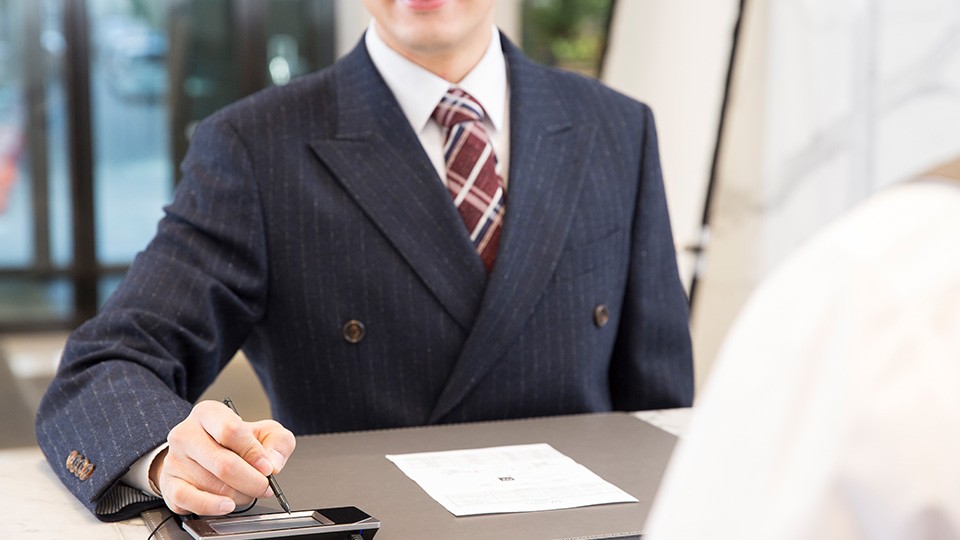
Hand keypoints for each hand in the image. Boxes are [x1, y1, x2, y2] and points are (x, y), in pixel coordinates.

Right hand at [150, 400, 295, 515]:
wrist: (201, 454)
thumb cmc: (235, 442)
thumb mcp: (264, 432)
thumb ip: (278, 442)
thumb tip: (273, 463)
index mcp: (208, 413)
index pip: (230, 431)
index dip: (254, 453)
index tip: (268, 467)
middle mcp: (186, 434)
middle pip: (223, 463)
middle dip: (251, 481)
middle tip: (264, 486)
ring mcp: (175, 460)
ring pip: (213, 485)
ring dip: (239, 495)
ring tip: (247, 491)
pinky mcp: (169, 484)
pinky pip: (188, 500)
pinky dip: (212, 506)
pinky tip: (227, 505)